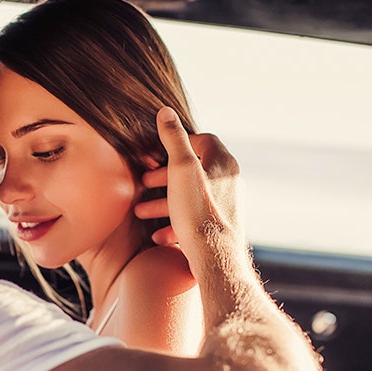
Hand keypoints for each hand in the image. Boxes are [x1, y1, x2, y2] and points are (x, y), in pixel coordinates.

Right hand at [134, 107, 243, 263]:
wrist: (214, 259)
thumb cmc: (197, 213)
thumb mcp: (180, 169)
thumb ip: (173, 139)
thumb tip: (165, 111)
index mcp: (224, 164)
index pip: (205, 141)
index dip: (180, 143)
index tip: (159, 153)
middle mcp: (229, 183)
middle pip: (194, 170)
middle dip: (164, 177)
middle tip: (144, 182)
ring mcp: (226, 207)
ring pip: (191, 197)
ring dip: (164, 202)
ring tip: (141, 211)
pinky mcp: (220, 229)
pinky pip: (195, 220)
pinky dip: (175, 223)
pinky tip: (158, 236)